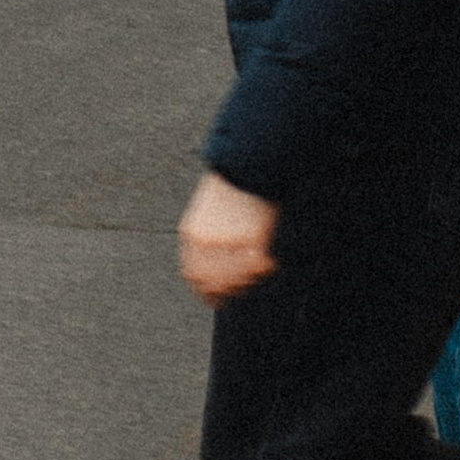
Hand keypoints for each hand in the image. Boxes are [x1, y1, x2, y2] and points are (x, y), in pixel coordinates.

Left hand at [179, 170, 278, 304]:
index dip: (206, 290)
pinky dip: (266, 267)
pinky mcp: (252, 241)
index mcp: (191, 235)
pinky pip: (260, 268)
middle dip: (230, 290)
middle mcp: (206, 244)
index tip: (216, 297)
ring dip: (250, 278)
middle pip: (216, 284)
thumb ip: (206, 240)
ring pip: (240, 280)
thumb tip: (213, 270)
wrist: (248, 162)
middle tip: (242, 287)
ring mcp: (229, 244)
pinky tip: (267, 258)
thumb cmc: (231, 183)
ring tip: (257, 267)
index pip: (193, 276)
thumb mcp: (206, 211)